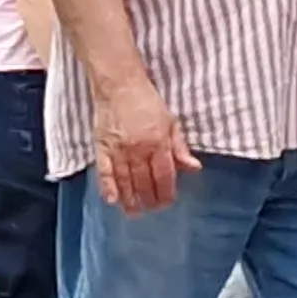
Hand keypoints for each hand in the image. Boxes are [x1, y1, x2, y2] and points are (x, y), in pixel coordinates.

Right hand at [92, 76, 202, 213]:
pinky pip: (104, 172)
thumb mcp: (171, 122)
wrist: (119, 85)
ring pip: (125, 181)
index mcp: (159, 142)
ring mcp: (119, 149)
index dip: (166, 192)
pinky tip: (112, 200)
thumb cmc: (147, 102)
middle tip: (151, 209)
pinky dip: (107, 187)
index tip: (167, 202)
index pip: (164, 176)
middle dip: (149, 199)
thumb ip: (180, 148)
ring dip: (130, 200)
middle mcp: (139, 149)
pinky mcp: (102, 146)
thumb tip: (194, 168)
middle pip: (145, 182)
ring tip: (133, 212)